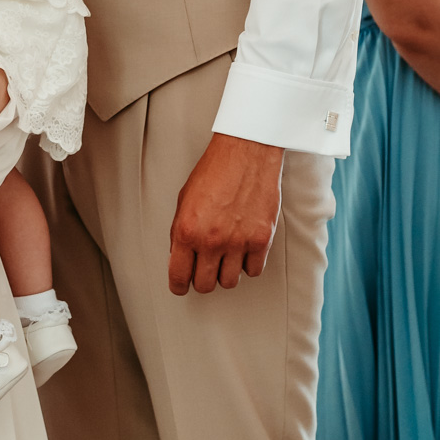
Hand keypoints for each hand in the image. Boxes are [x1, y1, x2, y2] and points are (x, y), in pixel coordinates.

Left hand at [168, 133, 282, 295]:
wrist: (246, 153)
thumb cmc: (214, 171)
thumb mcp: (185, 200)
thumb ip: (181, 231)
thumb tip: (179, 256)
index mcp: (187, 230)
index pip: (178, 276)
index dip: (178, 285)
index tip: (181, 286)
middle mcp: (212, 240)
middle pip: (205, 285)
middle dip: (202, 280)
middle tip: (204, 270)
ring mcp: (238, 242)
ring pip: (229, 282)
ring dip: (225, 273)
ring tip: (225, 256)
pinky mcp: (261, 240)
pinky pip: (253, 270)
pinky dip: (248, 264)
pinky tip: (243, 250)